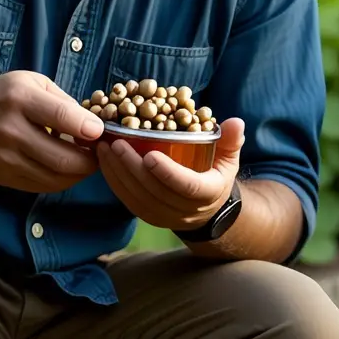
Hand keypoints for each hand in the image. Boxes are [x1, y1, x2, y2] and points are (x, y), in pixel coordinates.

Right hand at [0, 70, 104, 192]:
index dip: (89, 127)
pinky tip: (69, 169)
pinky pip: (43, 186)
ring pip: (56, 177)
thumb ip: (62, 101)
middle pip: (63, 157)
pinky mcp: (4, 177)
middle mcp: (10, 130)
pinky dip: (64, 180)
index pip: (62, 116)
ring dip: (80, 173)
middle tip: (101, 152)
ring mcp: (6, 158)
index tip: (101, 132)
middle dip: (91, 159)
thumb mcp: (32, 82)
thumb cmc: (3, 98)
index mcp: (19, 98)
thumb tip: (93, 124)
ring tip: (88, 161)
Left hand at [97, 117, 244, 231]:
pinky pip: (127, 201)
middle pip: (154, 191)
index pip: (186, 186)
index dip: (168, 173)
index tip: (150, 155)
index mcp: (207, 194)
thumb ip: (231, 140)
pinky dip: (114, 182)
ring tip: (104, 148)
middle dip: (132, 167)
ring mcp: (164, 216)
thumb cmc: (216, 174)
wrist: (207, 209)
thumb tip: (235, 123)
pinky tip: (104, 162)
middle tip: (117, 143)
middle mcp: (185, 210)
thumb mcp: (229, 158)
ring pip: (136, 197)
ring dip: (117, 173)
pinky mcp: (148, 216)